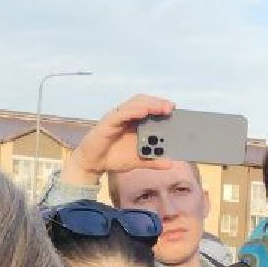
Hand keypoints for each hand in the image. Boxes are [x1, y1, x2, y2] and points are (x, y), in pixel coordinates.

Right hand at [63, 94, 178, 184]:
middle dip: (158, 103)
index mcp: (134, 122)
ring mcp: (117, 117)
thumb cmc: (114, 157)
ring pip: (134, 104)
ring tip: (162, 107)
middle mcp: (126, 116)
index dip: (160, 105)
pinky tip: (144, 112)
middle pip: (143, 102)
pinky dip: (134, 111)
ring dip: (149, 104)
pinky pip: (122, 114)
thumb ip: (153, 161)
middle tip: (171, 107)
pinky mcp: (108, 122)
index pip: (148, 107)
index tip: (174, 109)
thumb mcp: (138, 161)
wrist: (93, 164)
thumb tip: (170, 163)